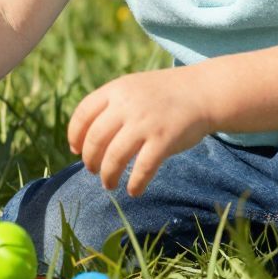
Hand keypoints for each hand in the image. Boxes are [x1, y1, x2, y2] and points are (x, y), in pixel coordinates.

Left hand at [67, 68, 215, 194]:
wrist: (203, 92)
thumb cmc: (163, 95)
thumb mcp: (133, 88)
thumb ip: (111, 106)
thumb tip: (84, 138)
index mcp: (116, 89)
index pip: (83, 113)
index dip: (74, 135)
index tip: (75, 150)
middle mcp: (127, 105)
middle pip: (95, 139)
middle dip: (90, 160)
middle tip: (93, 170)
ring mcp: (146, 122)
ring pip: (114, 157)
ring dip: (108, 175)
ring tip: (109, 184)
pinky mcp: (164, 139)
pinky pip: (143, 168)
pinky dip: (135, 183)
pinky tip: (134, 191)